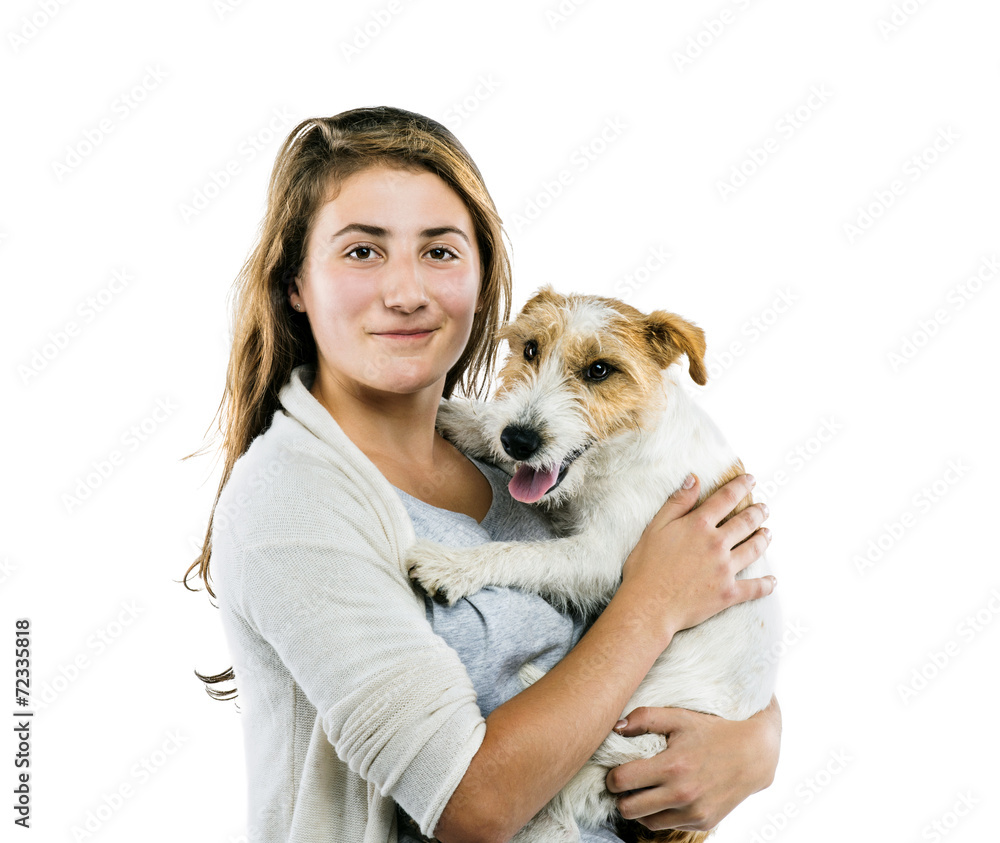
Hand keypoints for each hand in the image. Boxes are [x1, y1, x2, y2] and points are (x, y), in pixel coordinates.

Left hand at [606, 697, 781, 830]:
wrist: (753, 755)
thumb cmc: (712, 732)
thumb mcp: (679, 717)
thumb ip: (644, 718)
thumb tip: (616, 727)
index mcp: (672, 766)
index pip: (622, 781)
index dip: (612, 777)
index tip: (615, 771)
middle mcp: (682, 794)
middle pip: (628, 809)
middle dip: (621, 796)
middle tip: (627, 784)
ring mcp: (693, 812)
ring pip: (646, 822)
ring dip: (640, 808)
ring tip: (645, 791)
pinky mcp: (702, 823)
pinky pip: (668, 825)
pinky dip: (661, 814)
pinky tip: (667, 796)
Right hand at [621, 473, 774, 641]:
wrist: (648, 605)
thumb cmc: (645, 566)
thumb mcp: (655, 527)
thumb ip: (677, 502)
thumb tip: (694, 478)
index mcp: (699, 525)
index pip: (725, 498)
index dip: (740, 486)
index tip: (750, 479)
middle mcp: (716, 544)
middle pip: (745, 522)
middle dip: (758, 512)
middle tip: (764, 508)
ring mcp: (725, 569)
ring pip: (753, 549)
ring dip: (763, 539)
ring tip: (768, 533)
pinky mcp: (729, 593)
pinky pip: (754, 588)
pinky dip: (766, 584)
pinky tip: (772, 580)